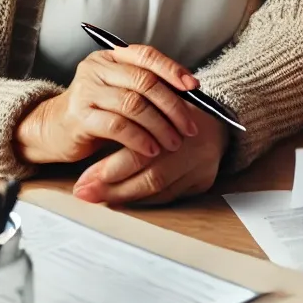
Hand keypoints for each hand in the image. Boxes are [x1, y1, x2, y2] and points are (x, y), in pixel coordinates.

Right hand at [14, 44, 201, 165]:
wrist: (53, 130)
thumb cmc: (97, 110)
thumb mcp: (122, 91)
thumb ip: (148, 87)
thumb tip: (191, 92)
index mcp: (111, 57)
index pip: (147, 55)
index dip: (173, 70)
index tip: (194, 88)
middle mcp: (97, 68)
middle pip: (145, 82)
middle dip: (172, 105)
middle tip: (190, 126)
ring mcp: (86, 91)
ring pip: (134, 104)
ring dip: (159, 126)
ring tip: (173, 141)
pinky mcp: (79, 116)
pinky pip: (117, 126)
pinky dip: (139, 138)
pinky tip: (151, 150)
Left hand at [71, 105, 228, 204]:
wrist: (218, 115)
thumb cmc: (177, 107)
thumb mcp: (154, 104)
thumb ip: (129, 121)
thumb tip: (92, 147)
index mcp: (184, 122)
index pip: (143, 153)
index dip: (110, 170)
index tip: (83, 180)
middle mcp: (198, 148)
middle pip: (152, 177)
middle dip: (112, 189)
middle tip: (85, 195)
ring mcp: (203, 167)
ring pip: (159, 192)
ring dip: (125, 197)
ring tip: (98, 198)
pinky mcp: (204, 181)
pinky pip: (169, 196)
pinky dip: (143, 199)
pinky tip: (123, 198)